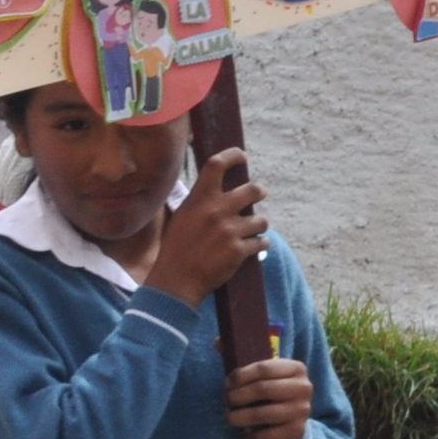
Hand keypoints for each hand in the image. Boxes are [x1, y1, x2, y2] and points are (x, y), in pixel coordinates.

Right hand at [141, 149, 267, 304]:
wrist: (175, 282)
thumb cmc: (175, 250)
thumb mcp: (181, 218)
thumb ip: (199, 203)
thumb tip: (217, 190)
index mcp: (199, 200)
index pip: (217, 165)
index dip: (233, 156)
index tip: (242, 157)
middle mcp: (216, 211)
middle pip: (253, 190)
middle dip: (259, 194)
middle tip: (256, 198)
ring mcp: (229, 231)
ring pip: (262, 220)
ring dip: (259, 227)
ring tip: (250, 233)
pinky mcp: (239, 250)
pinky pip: (262, 242)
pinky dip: (259, 246)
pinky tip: (251, 249)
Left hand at [227, 355, 315, 438]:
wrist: (287, 424)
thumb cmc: (267, 394)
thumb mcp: (257, 374)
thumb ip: (238, 356)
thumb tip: (217, 341)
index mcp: (296, 368)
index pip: (263, 368)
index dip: (239, 376)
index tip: (227, 383)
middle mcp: (304, 388)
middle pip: (262, 389)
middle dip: (237, 396)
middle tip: (227, 401)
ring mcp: (302, 411)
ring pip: (261, 414)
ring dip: (239, 417)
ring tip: (230, 417)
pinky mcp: (297, 432)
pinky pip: (265, 435)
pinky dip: (249, 436)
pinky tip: (245, 433)